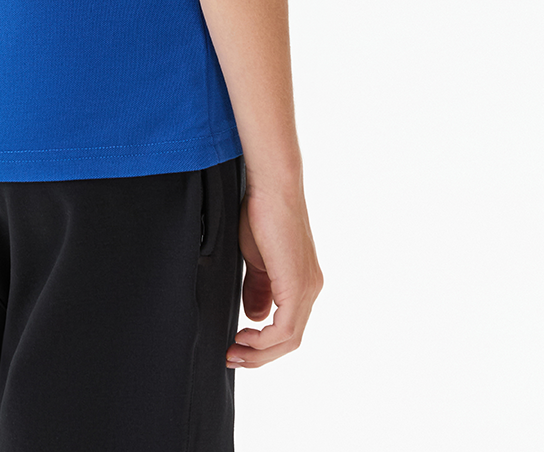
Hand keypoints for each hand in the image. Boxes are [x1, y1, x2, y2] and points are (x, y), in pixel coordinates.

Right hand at [226, 185, 322, 368]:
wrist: (270, 187)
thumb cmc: (260, 213)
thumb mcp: (256, 259)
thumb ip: (258, 288)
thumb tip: (256, 317)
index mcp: (303, 282)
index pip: (288, 327)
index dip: (263, 343)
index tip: (236, 344)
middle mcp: (312, 288)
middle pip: (290, 340)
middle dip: (259, 355)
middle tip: (232, 356)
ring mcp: (308, 288)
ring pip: (289, 339)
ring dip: (259, 352)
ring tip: (234, 350)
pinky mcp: (298, 286)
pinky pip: (285, 329)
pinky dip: (264, 340)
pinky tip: (244, 336)